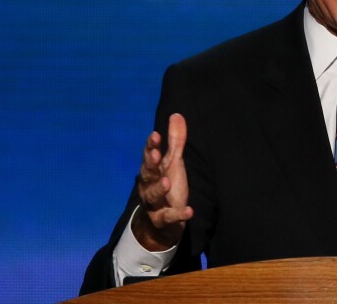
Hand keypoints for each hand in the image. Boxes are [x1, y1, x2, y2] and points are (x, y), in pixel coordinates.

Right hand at [132, 113, 192, 250]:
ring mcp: (155, 204)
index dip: (151, 146)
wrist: (163, 222)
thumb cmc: (167, 186)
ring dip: (159, 189)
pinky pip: (170, 218)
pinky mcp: (163, 220)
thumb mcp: (173, 163)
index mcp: (152, 170)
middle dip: (150, 164)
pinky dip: (178, 215)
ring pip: (153, 196)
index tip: (155, 135)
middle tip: (155, 154)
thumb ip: (176, 141)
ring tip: (167, 181)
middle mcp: (149, 185)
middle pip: (147, 174)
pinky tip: (189, 211)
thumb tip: (176, 114)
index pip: (149, 156)